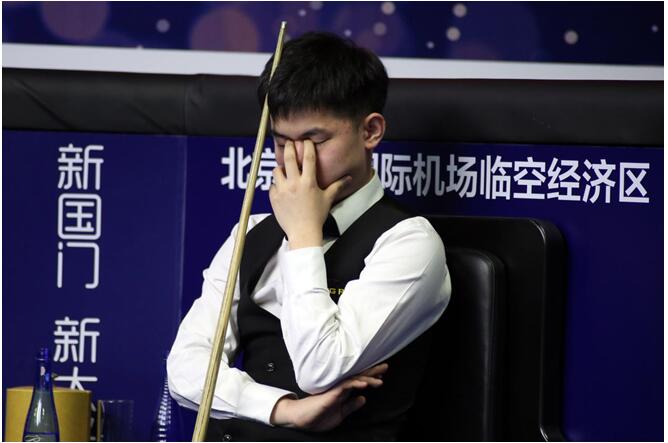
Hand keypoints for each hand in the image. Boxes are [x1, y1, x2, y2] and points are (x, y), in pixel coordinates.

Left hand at [270, 140, 351, 248]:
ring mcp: (282, 190)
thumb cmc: (316, 216)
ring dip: (280, 167)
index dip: (307, 146)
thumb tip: (348, 178)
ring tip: (283, 168)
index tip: (305, 140)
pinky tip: (281, 187)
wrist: (303, 232)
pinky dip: (276, 184)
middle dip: (289, 147)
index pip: (308, 157)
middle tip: (289, 143)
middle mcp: (294, 184)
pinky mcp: (274, 197)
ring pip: (276, 170)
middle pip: (289, 158)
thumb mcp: (328, 199)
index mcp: (309, 182)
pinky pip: (272, 185)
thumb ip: (337, 186)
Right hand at [270, 363, 388, 431]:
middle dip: (373, 371)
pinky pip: (345, 386)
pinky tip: (364, 384)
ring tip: (379, 379)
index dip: (371, 378)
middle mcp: (341, 387)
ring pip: (354, 379)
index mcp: (343, 392)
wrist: (303, 419)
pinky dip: (356, 384)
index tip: (382, 376)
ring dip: (368, 378)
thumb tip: (364, 399)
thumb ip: (351, 406)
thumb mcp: (340, 413)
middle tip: (385, 366)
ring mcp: (336, 388)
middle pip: (359, 376)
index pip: (359, 381)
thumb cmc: (319, 416)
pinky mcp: (331, 393)